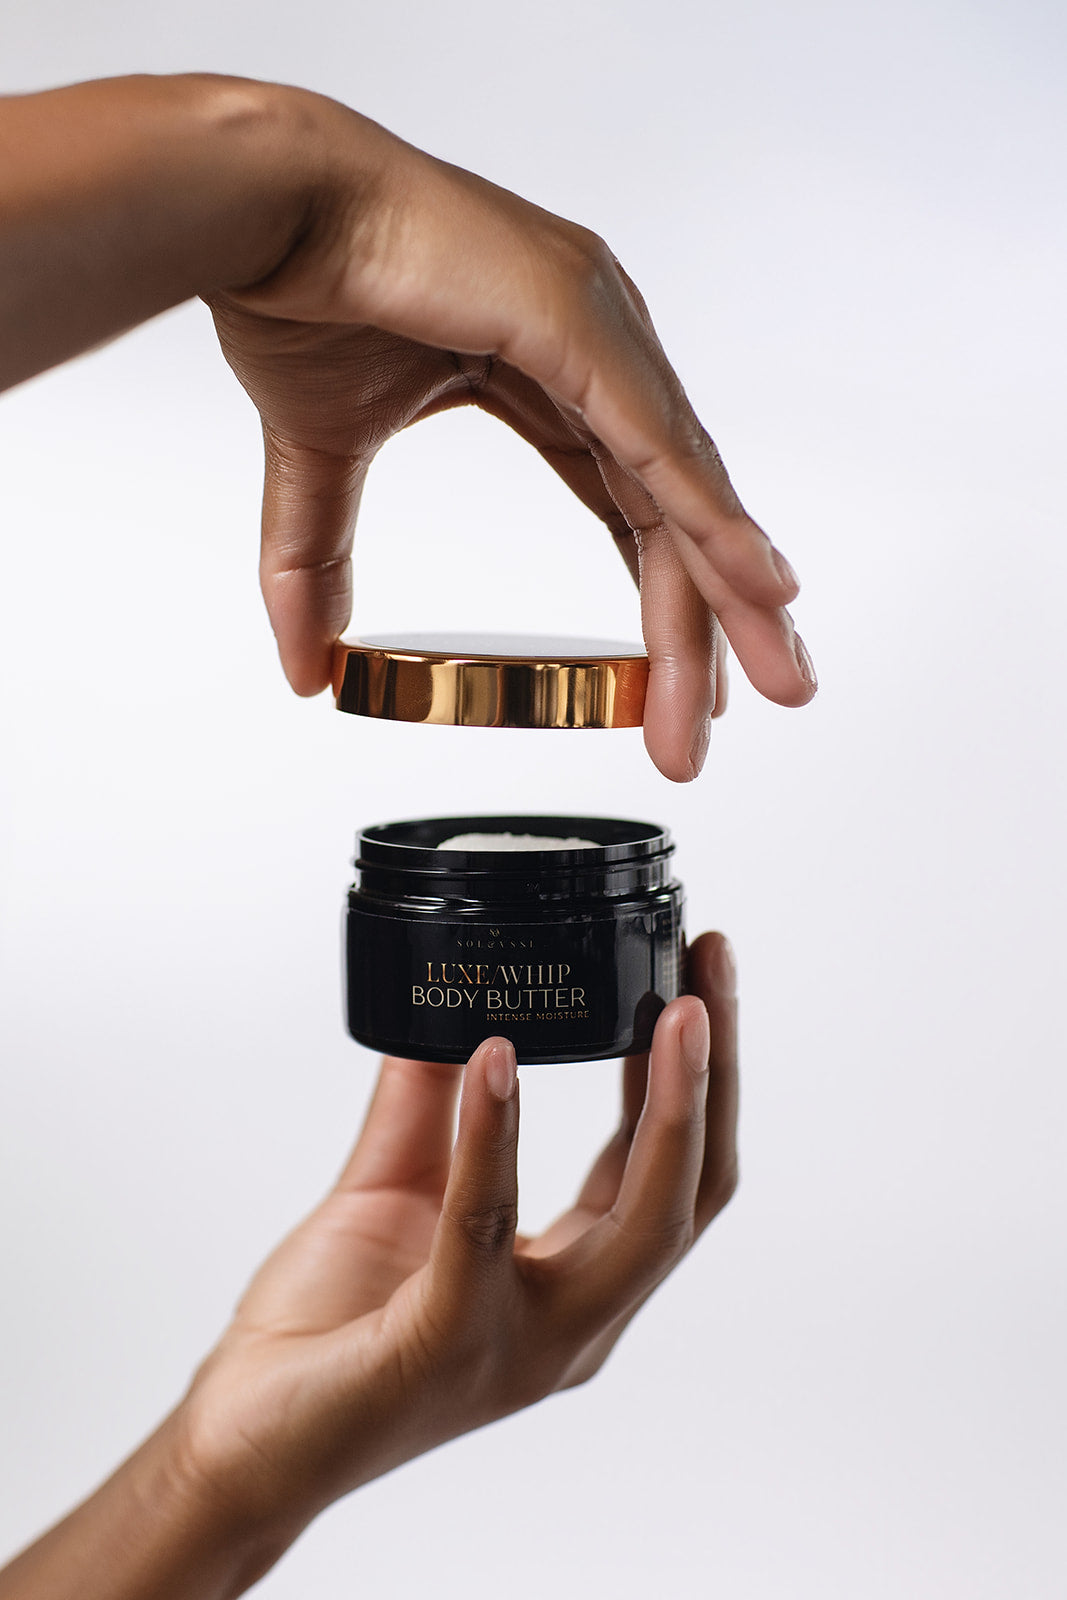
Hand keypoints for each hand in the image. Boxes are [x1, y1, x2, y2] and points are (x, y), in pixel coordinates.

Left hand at [172, 931, 738, 1546]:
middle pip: (690, 1191)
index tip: (699, 976)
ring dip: (665, 1104)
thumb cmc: (326, 1335)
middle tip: (712, 968)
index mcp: (573, 1282)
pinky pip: (484, 1227)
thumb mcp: (397, 1190)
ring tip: (670, 1009)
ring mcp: (523, 1341)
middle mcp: (575, 1321)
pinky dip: (496, 1136)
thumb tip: (459, 1005)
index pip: (670, 1172)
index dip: (697, 1075)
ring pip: (640, 1221)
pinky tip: (495, 1059)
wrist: (245, 1445)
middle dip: (714, 1075)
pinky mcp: (446, 1343)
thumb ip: (432, 1105)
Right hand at [208, 88, 815, 779]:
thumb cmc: (298, 291)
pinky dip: (713, 520)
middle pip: (675, 510)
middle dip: (717, 615)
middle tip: (749, 704)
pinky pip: (661, 445)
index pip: (630, 506)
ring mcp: (599, 327)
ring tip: (775, 679)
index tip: (680, 676)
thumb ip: (323, 562)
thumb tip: (305, 667)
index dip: (663, 594)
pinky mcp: (580, 320)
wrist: (259, 207)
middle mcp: (597, 345)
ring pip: (685, 488)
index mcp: (552, 366)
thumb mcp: (323, 458)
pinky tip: (756, 587)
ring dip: (733, 592)